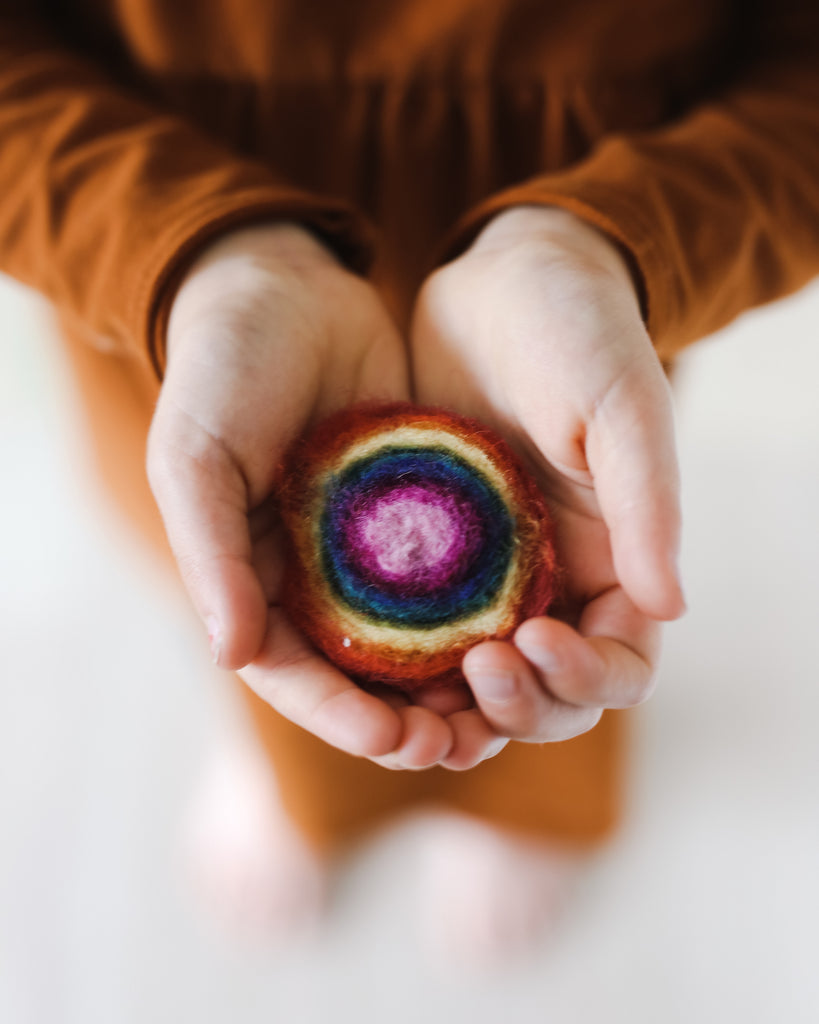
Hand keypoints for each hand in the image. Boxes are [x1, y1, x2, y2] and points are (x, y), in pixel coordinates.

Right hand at [147, 223, 457, 767]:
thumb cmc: (222, 370)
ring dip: (455, 685)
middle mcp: (318, 578)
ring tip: (503, 706)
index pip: (295, 672)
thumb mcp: (197, 454)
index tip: (393, 739)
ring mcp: (375, 550)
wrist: (284, 288)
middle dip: (408, 719)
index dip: (338, 715)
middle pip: (364, 675)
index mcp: (256, 578)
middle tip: (459, 744)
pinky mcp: (427, 511)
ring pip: (418, 643)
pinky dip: (484, 614)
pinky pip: (459, 577)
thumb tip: (230, 656)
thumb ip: (209, 552)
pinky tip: (525, 632)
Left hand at [410, 205, 684, 757]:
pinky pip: (414, 631)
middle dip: (518, 705)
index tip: (534, 642)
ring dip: (453, 711)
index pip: (620, 661)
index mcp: (613, 561)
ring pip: (475, 679)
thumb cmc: (578, 332)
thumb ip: (646, 507)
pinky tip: (367, 668)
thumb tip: (670, 609)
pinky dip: (400, 666)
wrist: (500, 282)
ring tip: (415, 716)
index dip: (586, 677)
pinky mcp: (428, 554)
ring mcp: (487, 575)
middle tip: (474, 675)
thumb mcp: (623, 407)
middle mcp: (552, 582)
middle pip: (546, 690)